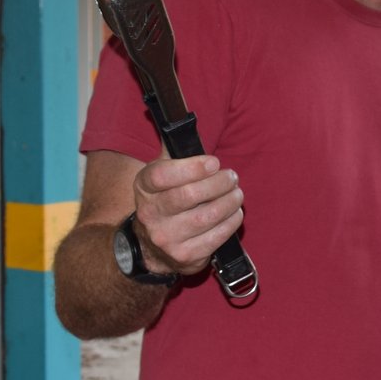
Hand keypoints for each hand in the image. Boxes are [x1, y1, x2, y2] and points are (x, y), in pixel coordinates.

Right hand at [131, 154, 243, 274]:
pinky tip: (234, 213)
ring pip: (206, 217)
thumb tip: (184, 123)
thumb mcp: (162, 174)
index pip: (163, 174)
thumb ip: (174, 152)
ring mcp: (166, 238)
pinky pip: (216, 237)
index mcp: (144, 187)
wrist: (153, 246)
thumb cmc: (166, 200)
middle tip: (232, 178)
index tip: (214, 163)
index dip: (193, 167)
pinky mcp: (184, 256)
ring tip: (236, 194)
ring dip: (230, 202)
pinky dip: (231, 222)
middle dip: (218, 183)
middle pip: (189, 195)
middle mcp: (150, 214)